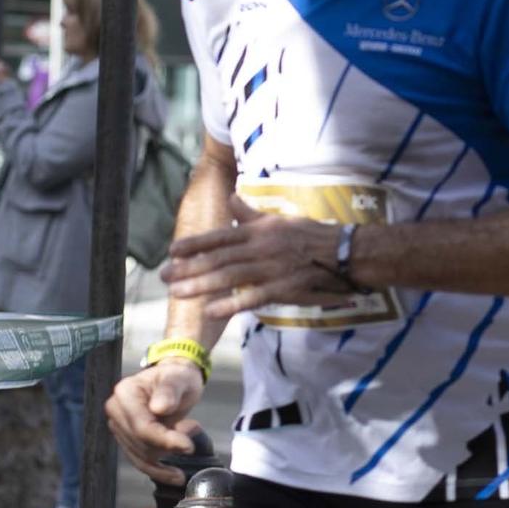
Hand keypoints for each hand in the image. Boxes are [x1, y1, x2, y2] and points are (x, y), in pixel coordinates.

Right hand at [104, 358, 206, 484]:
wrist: (175, 381)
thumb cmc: (178, 377)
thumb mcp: (180, 378)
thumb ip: (170, 390)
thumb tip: (159, 408)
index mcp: (125, 393)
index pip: (142, 426)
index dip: (165, 439)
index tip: (189, 446)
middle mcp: (116, 410)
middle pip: (141, 444)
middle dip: (168, 446)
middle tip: (193, 434)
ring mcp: (119, 426)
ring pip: (140, 456)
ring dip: (167, 457)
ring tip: (188, 441)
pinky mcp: (126, 439)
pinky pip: (140, 461)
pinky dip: (159, 471)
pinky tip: (176, 476)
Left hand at [163, 195, 356, 319]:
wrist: (343, 252)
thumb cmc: (311, 235)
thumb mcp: (279, 220)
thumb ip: (251, 213)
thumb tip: (231, 197)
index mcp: (258, 231)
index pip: (220, 237)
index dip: (195, 244)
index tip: (172, 251)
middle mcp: (260, 248)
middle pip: (219, 259)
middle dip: (189, 267)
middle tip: (164, 277)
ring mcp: (270, 268)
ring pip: (230, 277)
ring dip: (202, 285)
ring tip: (178, 293)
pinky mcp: (282, 288)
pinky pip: (252, 297)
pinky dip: (230, 304)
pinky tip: (210, 310)